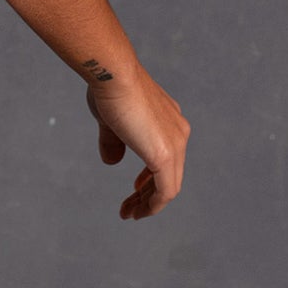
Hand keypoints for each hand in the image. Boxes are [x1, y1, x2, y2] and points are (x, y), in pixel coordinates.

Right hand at [88, 66, 190, 220]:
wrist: (114, 74)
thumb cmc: (109, 88)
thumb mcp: (110, 120)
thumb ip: (114, 142)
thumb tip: (111, 162)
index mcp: (169, 120)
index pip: (167, 157)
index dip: (151, 176)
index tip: (136, 187)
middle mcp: (178, 132)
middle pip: (170, 174)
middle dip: (148, 194)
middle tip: (130, 207)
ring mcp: (175, 144)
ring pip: (169, 186)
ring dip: (148, 203)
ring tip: (129, 214)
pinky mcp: (165, 155)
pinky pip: (166, 191)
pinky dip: (153, 205)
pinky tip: (137, 212)